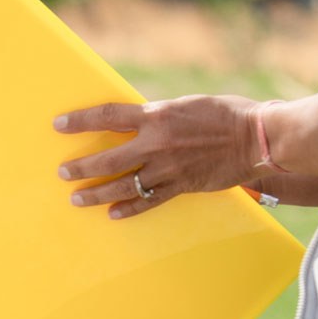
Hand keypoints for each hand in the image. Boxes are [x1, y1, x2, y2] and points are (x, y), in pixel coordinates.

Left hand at [55, 94, 260, 218]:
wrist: (259, 137)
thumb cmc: (226, 113)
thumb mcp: (186, 105)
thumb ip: (158, 115)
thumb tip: (137, 120)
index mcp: (157, 115)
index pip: (108, 116)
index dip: (80, 121)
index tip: (58, 125)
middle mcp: (157, 143)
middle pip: (108, 158)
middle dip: (81, 166)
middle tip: (62, 172)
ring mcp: (168, 168)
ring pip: (122, 185)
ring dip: (96, 193)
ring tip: (76, 198)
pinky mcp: (181, 186)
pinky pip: (148, 201)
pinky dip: (129, 208)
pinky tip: (112, 214)